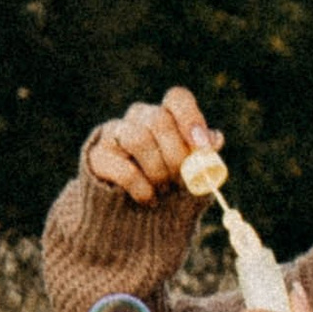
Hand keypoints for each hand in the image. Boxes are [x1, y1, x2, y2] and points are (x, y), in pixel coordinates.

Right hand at [87, 85, 218, 205]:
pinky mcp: (98, 157)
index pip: (177, 98)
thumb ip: (202, 155)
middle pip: (158, 120)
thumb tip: (214, 139)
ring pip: (138, 139)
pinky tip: (149, 199)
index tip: (202, 147)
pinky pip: (123, 168)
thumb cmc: (166, 185)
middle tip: (182, 178)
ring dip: (157, 169)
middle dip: (176, 153)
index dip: (191, 118)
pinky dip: (142, 187)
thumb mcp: (190, 171)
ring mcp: (114, 134)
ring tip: (165, 190)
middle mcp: (138, 117)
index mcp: (165, 114)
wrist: (129, 212)